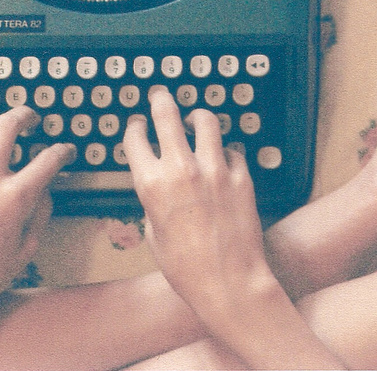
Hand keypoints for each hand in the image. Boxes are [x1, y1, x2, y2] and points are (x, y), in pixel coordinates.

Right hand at [124, 87, 269, 312]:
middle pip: (167, 116)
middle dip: (161, 101)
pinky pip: (234, 151)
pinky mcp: (241, 176)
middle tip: (161, 95)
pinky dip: (227, 152)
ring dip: (198, 117)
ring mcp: (214, 169)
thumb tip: (159, 187)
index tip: (138, 124)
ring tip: (198, 118)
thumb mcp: (153, 234)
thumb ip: (153, 202)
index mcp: (151, 184)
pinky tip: (225, 159)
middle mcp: (181, 169)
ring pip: (206, 122)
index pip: (136, 139)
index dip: (135, 128)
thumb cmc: (187, 267)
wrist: (228, 281)